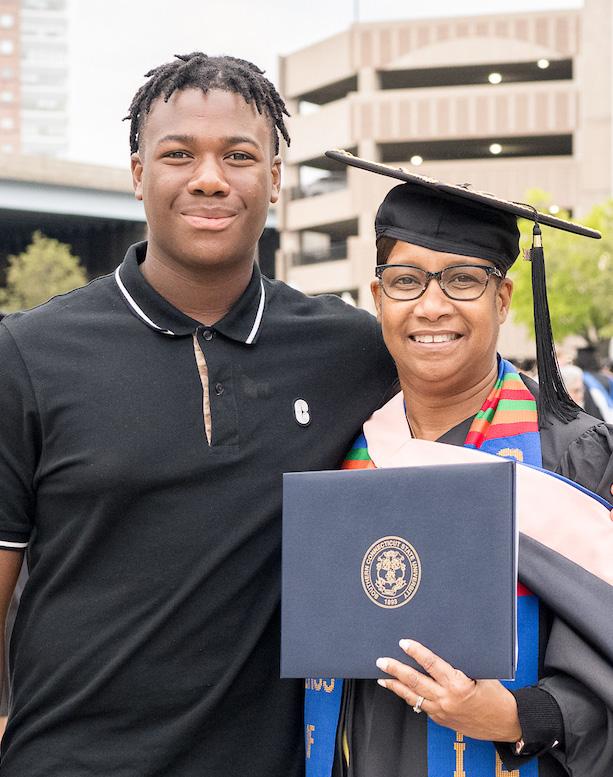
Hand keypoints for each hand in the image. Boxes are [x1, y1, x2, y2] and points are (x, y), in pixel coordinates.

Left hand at [376, 639, 521, 741]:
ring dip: (396, 686)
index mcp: (458, 685)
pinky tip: (402, 691)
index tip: (404, 643)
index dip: (416, 652)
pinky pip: (422, 706)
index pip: (431, 664)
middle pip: (415, 682)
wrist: (507, 723)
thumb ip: (462, 663)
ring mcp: (442, 712)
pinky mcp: (441, 720)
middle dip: (396, 670)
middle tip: (382, 661)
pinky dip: (410, 698)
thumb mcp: (482, 673)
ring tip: (383, 678)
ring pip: (413, 697)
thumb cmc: (497, 696)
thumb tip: (445, 647)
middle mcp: (447, 699)